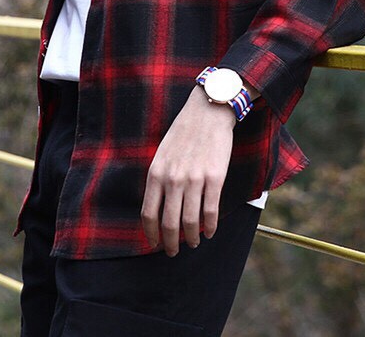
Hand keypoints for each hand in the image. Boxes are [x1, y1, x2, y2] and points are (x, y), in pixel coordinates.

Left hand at [141, 86, 235, 255]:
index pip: (148, 214)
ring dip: (192, 238)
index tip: (155, 244)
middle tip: (173, 252)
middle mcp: (173, 179)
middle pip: (169, 223)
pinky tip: (210, 231)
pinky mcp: (215, 177)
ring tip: (195, 243)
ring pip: (191, 222)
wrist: (208, 112)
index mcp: (156, 173)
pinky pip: (211, 211)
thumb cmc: (184, 132)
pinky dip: (210, 226)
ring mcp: (195, 179)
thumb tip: (159, 207)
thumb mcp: (162, 154)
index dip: (151, 234)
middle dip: (171, 244)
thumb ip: (159, 179)